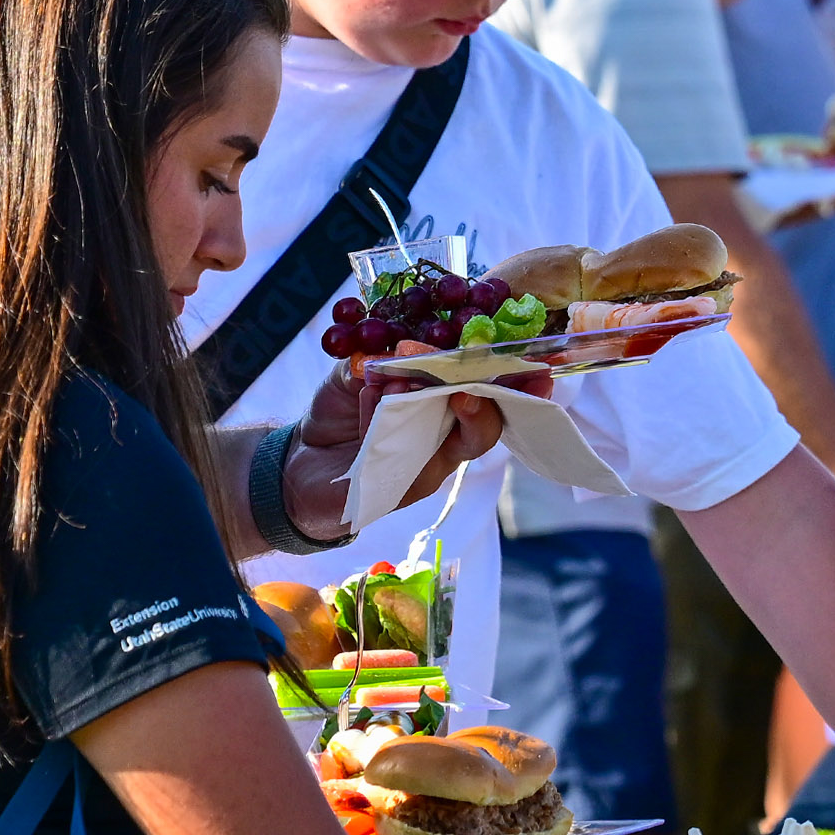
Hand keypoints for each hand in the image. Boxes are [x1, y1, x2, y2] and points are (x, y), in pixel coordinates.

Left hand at [289, 360, 531, 534]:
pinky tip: (377, 395)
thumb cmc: (339, 415)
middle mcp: (445, 437)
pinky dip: (394, 418)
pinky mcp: (404, 488)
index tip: (537, 360)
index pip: (491, 388)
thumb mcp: (355, 372)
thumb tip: (403, 346)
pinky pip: (415, 456)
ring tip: (433, 386)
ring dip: (459, 408)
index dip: (517, 377)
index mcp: (443, 405)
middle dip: (502, 395)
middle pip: (493, 420)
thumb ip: (379, 357)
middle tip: (495, 374)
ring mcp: (430, 465)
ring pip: (469, 442)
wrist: (298, 465)